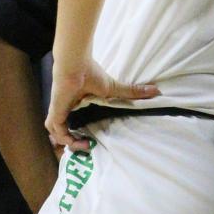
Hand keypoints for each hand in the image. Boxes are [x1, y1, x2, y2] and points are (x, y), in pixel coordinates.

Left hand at [43, 50, 158, 151]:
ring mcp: (59, 111)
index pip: (72, 122)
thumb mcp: (113, 89)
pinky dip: (66, 139)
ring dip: (69, 142)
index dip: (78, 132)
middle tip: (88, 147)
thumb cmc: (91, 73)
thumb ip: (132, 92)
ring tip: (85, 146)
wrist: (75, 65)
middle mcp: (66, 109)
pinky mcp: (56, 113)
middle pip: (63, 130)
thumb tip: (157, 91)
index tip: (91, 140)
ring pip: (58, 133)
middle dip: (72, 141)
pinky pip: (57, 131)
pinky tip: (79, 142)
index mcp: (76, 104)